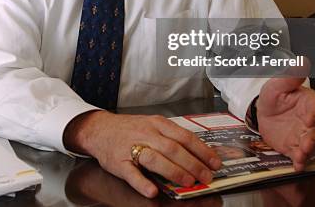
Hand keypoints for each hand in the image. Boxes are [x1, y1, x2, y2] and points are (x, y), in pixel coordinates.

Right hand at [63, 111, 221, 197]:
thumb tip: (198, 153)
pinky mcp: (118, 162)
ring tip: (187, 182)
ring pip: (154, 158)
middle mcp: (146, 134)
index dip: (201, 150)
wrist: (99, 129)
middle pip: (173, 148)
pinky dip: (142, 182)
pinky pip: (131, 173)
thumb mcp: (152, 125)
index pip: (184, 136)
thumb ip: (171, 137)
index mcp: (157, 124)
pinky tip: (152, 190)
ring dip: (173, 171)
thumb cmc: (129, 129)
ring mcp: (131, 147)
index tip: (215, 162)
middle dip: (192, 164)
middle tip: (206, 176)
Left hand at [257, 77, 314, 170]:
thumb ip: (289, 76)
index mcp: (309, 103)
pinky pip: (302, 156)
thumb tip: (302, 62)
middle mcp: (311, 121)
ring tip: (301, 154)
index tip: (310, 117)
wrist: (261, 113)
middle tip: (306, 142)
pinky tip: (297, 164)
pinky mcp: (296, 148)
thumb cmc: (274, 97)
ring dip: (309, 150)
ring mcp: (305, 135)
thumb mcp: (277, 85)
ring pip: (314, 144)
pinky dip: (301, 161)